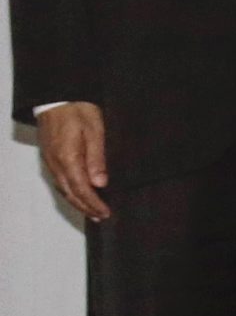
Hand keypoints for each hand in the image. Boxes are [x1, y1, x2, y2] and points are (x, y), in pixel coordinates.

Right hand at [32, 103, 108, 224]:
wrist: (57, 98)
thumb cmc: (78, 111)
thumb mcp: (95, 131)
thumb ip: (96, 158)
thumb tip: (100, 183)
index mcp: (68, 158)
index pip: (81, 189)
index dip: (93, 203)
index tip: (105, 212)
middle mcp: (55, 163)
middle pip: (70, 193)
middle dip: (86, 207)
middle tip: (101, 217)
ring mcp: (50, 161)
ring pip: (62, 188)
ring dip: (77, 202)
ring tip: (91, 211)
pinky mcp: (49, 157)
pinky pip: (58, 180)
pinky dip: (69, 191)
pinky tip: (77, 194)